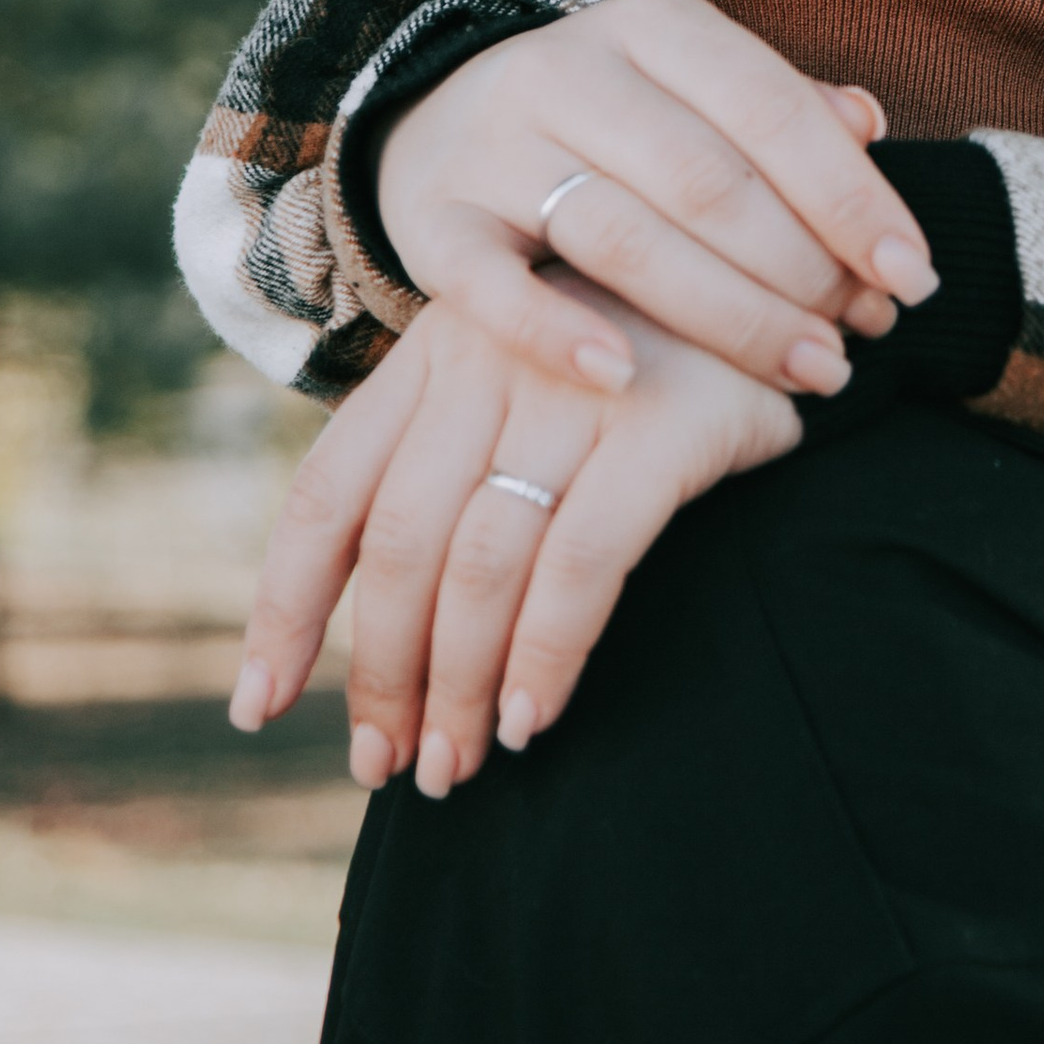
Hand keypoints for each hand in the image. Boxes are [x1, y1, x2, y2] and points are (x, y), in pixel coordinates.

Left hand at [229, 275, 797, 791]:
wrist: (783, 277)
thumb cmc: (645, 355)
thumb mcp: (527, 377)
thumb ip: (453, 462)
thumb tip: (383, 634)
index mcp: (435, 352)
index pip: (329, 492)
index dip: (285, 608)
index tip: (260, 706)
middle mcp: (490, 355)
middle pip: (401, 542)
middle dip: (383, 673)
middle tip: (392, 766)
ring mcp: (576, 383)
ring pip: (481, 562)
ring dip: (458, 683)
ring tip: (459, 763)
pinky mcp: (665, 421)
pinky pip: (581, 560)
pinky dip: (546, 651)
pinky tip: (532, 715)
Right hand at [376, 0, 937, 394]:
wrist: (441, 118)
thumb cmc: (616, 121)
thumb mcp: (697, 87)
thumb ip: (783, 108)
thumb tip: (868, 123)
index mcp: (654, 25)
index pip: (771, 109)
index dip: (851, 197)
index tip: (913, 276)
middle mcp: (569, 70)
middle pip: (706, 181)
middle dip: (802, 271)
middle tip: (863, 338)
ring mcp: (493, 145)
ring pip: (621, 238)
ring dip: (725, 317)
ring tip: (805, 370)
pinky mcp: (432, 221)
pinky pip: (489, 288)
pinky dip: (555, 333)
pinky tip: (624, 379)